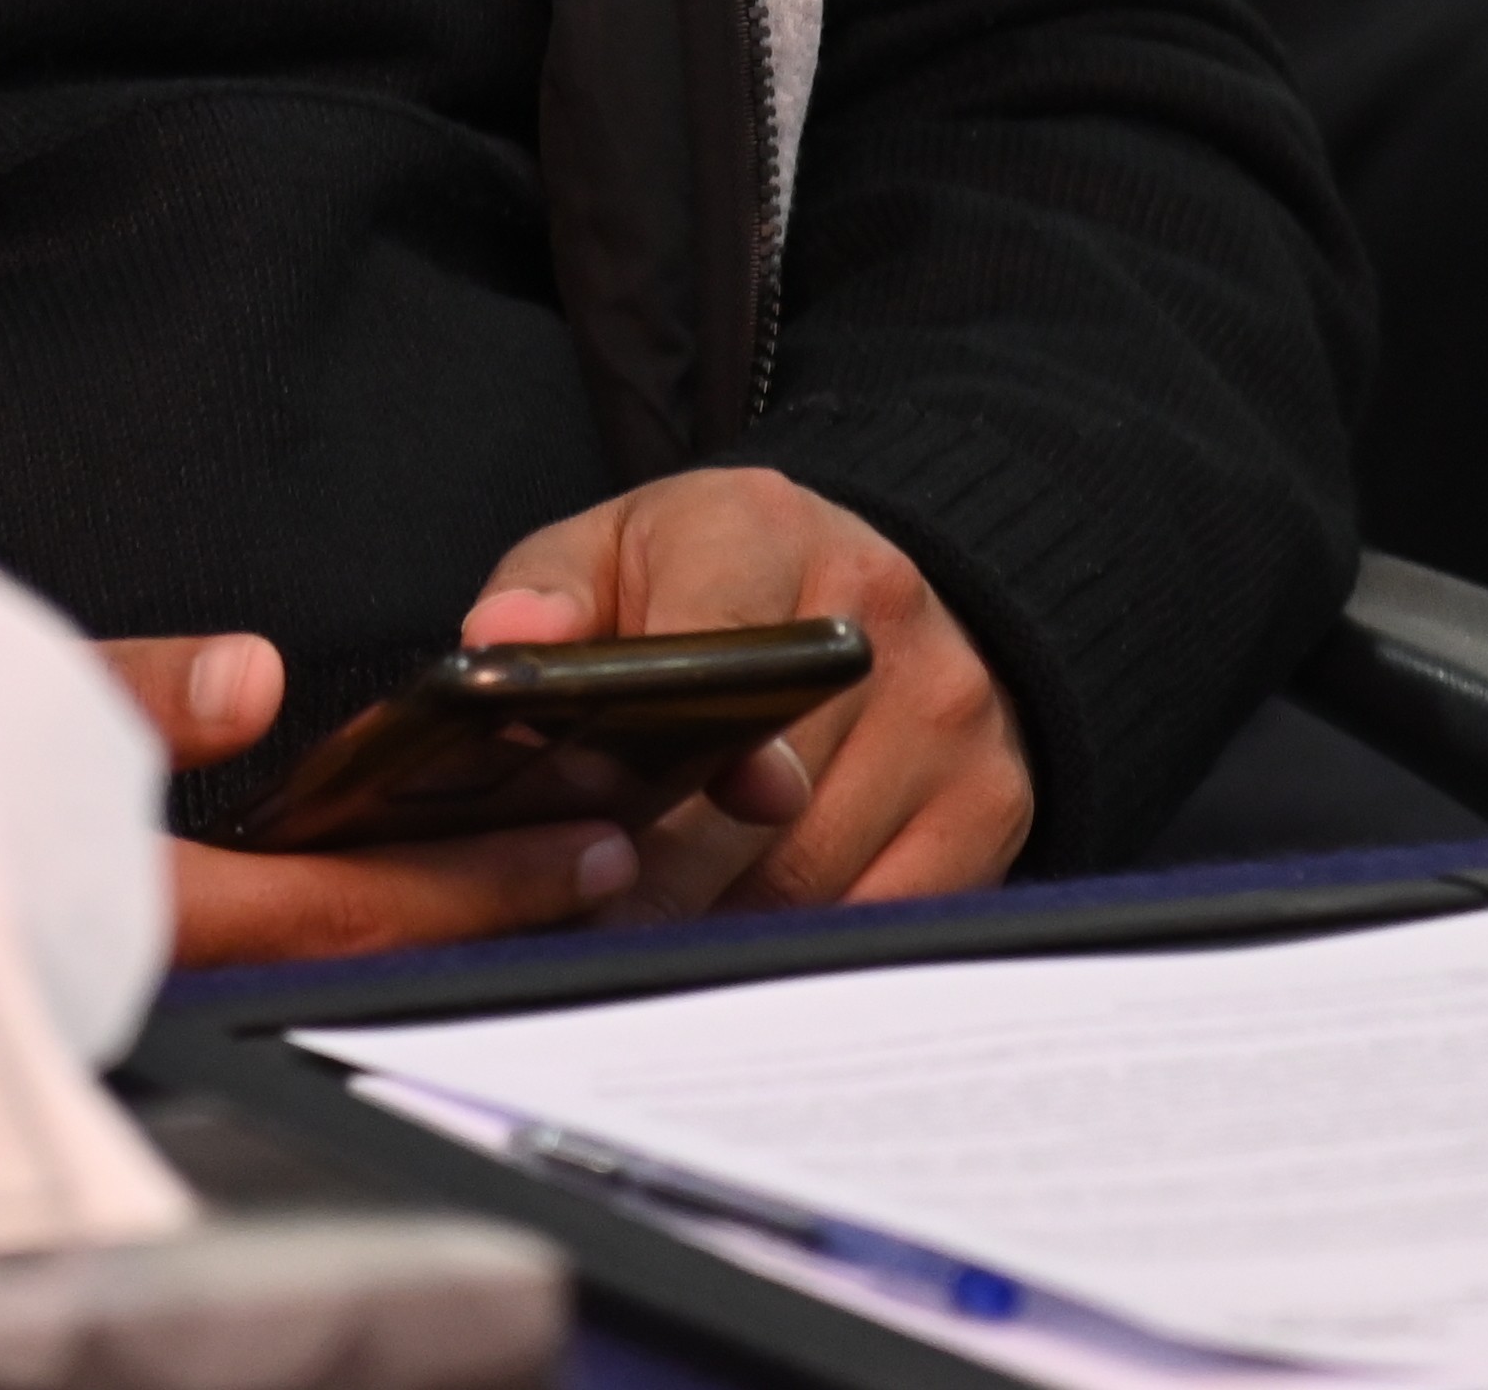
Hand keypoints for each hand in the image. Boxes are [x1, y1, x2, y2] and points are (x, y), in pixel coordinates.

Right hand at [103, 632, 644, 966]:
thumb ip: (141, 690)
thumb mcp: (29, 689)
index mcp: (152, 907)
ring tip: (553, 858)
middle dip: (496, 910)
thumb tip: (250, 683)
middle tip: (604, 857)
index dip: (481, 884)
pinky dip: (381, 924)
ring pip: (342, 968)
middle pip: (371, 957)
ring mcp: (166, 983)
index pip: (352, 910)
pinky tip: (429, 876)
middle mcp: (170, 970)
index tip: (588, 844)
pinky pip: (299, 963)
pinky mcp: (158, 966)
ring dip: (451, 920)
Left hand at [470, 470, 1031, 908]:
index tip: (593, 829)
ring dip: (716, 929)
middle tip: (576, 927)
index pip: (712, 651)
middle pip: (754, 805)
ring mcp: (947, 719)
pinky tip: (737, 952)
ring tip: (638, 944)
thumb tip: (497, 645)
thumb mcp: (618, 546)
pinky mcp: (990, 805)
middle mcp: (879, 623)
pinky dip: (801, 951)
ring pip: (810, 878)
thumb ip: (546, 594)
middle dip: (651, 880)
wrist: (880, 584)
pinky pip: (882, 918)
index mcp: (763, 536)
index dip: (648, 759)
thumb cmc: (718, 577)